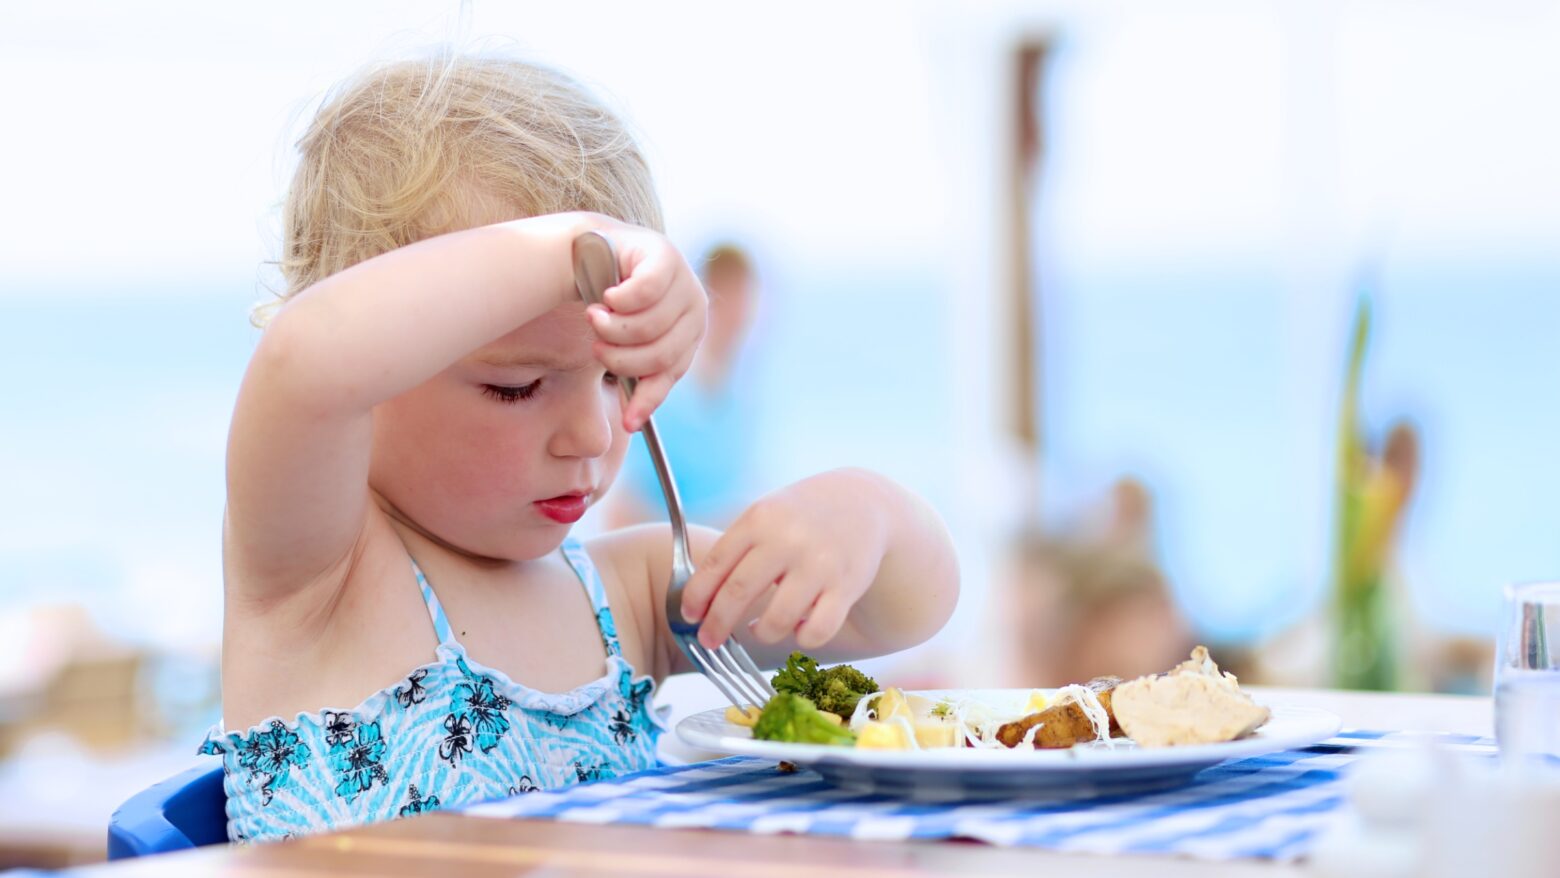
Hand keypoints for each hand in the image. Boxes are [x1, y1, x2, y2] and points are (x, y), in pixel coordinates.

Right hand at [583, 224, 706, 430]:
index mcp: (690, 332)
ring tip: (593, 317)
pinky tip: (607, 296)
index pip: (672, 374)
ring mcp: (684, 279)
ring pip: (649, 326)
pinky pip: (645, 291)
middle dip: (619, 358)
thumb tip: (632, 424)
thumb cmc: (609, 301)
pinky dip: (618, 300)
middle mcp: (695, 307)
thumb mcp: (626, 343)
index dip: (648, 400)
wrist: (593, 250)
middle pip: (659, 354)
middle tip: (596, 346)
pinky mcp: (665, 255)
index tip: (627, 424)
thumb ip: (636, 375)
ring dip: (611, 328)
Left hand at [678, 472, 890, 649]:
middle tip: (709, 640)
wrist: (864, 502)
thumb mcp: (766, 514)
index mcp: (760, 519)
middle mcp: (787, 540)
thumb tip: (700, 599)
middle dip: (717, 625)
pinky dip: (802, 639)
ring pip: (777, 620)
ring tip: (760, 629)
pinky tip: (798, 629)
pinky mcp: (846, 586)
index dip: (697, 596)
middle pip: (738, 593)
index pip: (716, 564)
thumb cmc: (801, 515)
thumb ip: (737, 548)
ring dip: (761, 633)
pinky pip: (816, 631)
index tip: (690, 616)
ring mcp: (819, 564)